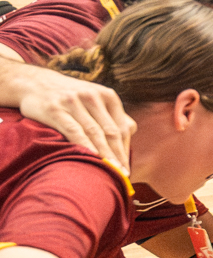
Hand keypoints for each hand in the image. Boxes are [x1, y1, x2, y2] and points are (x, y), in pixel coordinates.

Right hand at [16, 65, 132, 167]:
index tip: (126, 169)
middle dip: (118, 155)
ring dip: (105, 154)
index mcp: (107, 95)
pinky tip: (91, 158)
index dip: (125, 150)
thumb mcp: (94, 97)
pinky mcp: (55, 109)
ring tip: (111, 171)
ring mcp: (74, 102)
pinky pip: (73, 130)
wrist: (34, 82)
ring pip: (94, 132)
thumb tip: (131, 130)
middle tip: (123, 175)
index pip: (121, 127)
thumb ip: (111, 113)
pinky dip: (84, 145)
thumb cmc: (70, 96)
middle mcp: (93, 96)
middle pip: (110, 131)